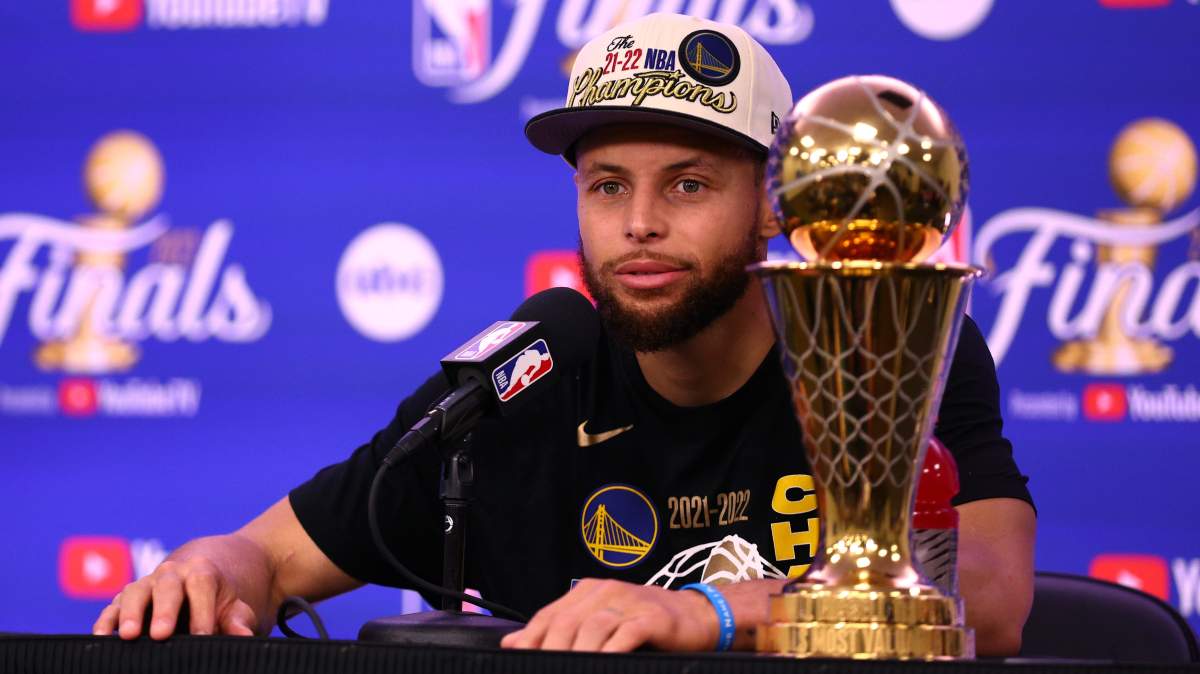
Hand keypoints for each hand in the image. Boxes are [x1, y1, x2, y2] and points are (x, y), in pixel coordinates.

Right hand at [92, 557, 258, 639]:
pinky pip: (112, 607)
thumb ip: (239, 621)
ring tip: (129, 635)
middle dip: (164, 610)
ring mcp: (146, 585)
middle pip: (167, 586)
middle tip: (161, 634)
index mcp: (201, 572)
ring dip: (129, 613)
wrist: (200, 581)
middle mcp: (171, 574)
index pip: (202, 586)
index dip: (202, 611)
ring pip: (135, 592)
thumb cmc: (218, 600)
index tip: (204, 636)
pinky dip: (105, 620)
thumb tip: (244, 636)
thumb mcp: (234, 608)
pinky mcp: (125, 601)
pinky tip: (101, 636)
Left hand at [500, 578, 717, 651]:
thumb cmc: (644, 622)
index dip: (531, 640)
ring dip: (576, 654)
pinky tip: (602, 664)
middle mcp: (606, 591)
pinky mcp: (652, 617)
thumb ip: (559, 629)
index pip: (549, 616)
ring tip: (567, 672)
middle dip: (549, 651)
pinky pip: (625, 634)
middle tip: (542, 671)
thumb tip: (512, 643)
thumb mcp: (598, 622)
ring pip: (592, 627)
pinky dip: (610, 651)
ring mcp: (629, 602)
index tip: (519, 661)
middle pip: (566, 622)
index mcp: (587, 591)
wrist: (696, 615)